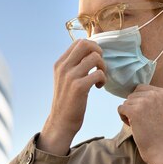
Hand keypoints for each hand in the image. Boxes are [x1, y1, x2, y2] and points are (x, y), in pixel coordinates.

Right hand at [38, 39, 106, 155]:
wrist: (61, 121)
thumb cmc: (68, 99)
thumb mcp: (66, 78)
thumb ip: (74, 64)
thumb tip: (90, 51)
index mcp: (60, 63)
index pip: (78, 42)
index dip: (92, 47)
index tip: (95, 60)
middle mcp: (63, 67)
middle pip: (86, 44)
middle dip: (98, 51)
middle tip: (99, 65)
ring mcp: (70, 76)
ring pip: (95, 57)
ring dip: (103, 67)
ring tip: (100, 77)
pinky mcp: (79, 87)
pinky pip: (98, 74)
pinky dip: (103, 79)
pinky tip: (99, 87)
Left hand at [117, 84, 162, 163]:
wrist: (162, 150)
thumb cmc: (159, 132)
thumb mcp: (160, 108)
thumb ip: (150, 98)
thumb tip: (131, 92)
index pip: (141, 88)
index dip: (140, 102)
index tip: (149, 115)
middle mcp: (155, 94)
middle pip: (132, 94)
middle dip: (134, 107)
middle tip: (144, 121)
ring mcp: (145, 102)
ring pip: (126, 102)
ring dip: (129, 113)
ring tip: (141, 124)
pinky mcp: (135, 111)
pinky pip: (120, 108)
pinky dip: (123, 117)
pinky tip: (134, 126)